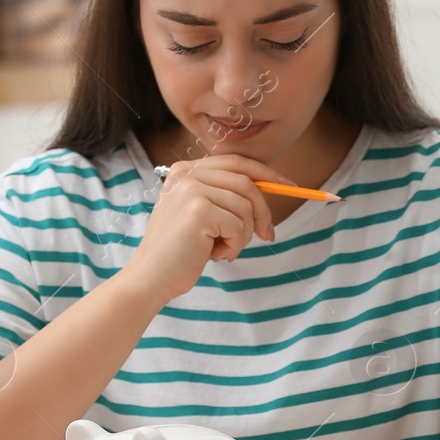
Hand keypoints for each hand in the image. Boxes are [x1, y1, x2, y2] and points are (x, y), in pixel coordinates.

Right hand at [122, 154, 291, 300]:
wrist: (151, 278)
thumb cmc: (180, 251)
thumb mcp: (201, 214)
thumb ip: (225, 196)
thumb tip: (273, 185)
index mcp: (186, 171)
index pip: (236, 162)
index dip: (266, 172)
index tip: (289, 184)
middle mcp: (187, 175)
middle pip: (247, 182)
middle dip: (263, 211)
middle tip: (268, 235)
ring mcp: (192, 191)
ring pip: (246, 207)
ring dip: (243, 235)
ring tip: (223, 249)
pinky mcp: (199, 211)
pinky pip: (240, 226)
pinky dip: (235, 245)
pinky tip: (215, 254)